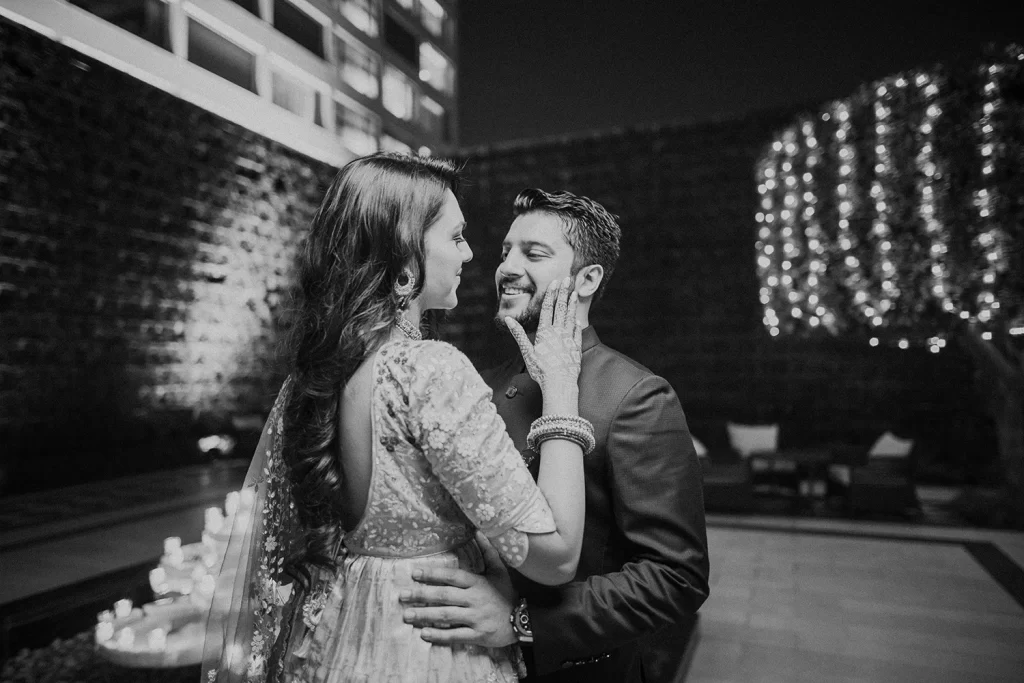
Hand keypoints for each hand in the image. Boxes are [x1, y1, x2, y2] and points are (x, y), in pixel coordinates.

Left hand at [400, 533, 516, 646]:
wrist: (522, 620)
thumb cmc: (506, 594)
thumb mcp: (499, 571)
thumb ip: (488, 551)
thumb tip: (479, 531)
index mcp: (477, 583)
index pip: (452, 577)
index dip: (433, 574)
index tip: (415, 573)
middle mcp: (474, 600)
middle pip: (445, 596)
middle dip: (422, 595)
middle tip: (402, 595)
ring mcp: (476, 618)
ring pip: (447, 616)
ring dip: (426, 615)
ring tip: (407, 615)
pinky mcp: (478, 635)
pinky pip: (456, 635)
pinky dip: (440, 635)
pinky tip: (424, 634)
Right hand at [505, 277, 581, 408]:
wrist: (559, 383)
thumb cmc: (540, 370)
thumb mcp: (527, 352)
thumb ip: (519, 334)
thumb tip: (509, 320)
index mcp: (545, 332)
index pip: (548, 308)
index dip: (551, 294)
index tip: (555, 282)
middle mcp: (558, 332)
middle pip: (561, 309)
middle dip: (563, 293)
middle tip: (568, 279)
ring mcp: (569, 339)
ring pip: (570, 318)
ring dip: (572, 304)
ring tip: (574, 293)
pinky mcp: (576, 348)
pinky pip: (577, 333)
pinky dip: (577, 325)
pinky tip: (577, 320)